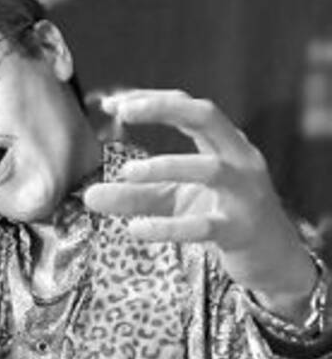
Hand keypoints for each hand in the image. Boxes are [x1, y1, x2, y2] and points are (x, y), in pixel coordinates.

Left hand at [83, 89, 315, 317]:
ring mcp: (244, 193)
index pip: (187, 107)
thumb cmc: (219, 215)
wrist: (272, 257)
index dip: (150, 100)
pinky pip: (203, 225)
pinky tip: (135, 229)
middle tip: (123, 111)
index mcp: (224, 143)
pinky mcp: (240, 230)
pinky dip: (168, 227)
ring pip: (208, 168)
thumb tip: (87, 196)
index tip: (111, 104)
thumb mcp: (172, 201)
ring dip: (164, 166)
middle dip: (163, 108)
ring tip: (125, 172)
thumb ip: (132, 195)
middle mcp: (239, 158)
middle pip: (205, 116)